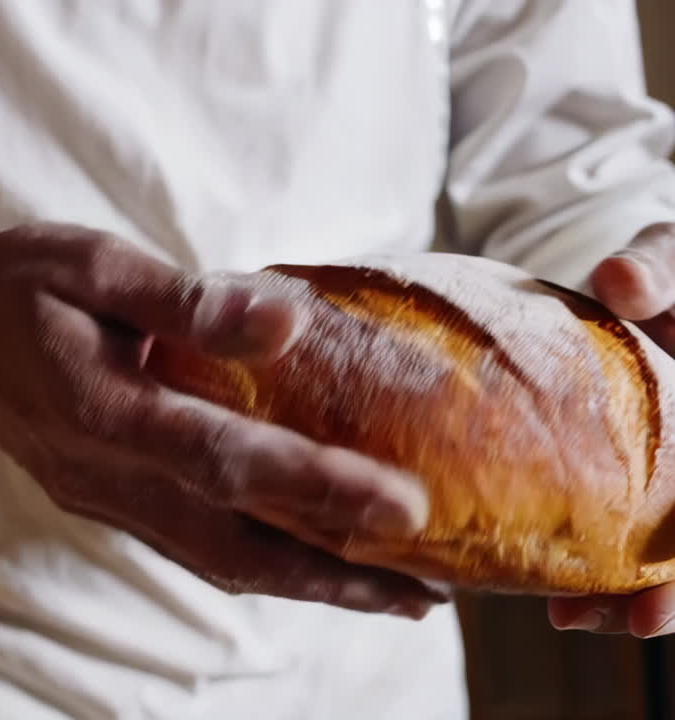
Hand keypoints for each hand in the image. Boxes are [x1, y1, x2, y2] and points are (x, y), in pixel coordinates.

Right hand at [0, 222, 443, 616]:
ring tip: (390, 593)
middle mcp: (106, 474)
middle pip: (233, 546)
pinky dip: (258, 563)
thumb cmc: (13, 284)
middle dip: (334, 575)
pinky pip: (191, 547)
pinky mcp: (101, 500)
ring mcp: (101, 498)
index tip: (407, 510)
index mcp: (104, 410)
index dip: (318, 488)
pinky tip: (304, 560)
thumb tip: (289, 320)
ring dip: (306, 584)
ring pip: (216, 561)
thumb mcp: (93, 265)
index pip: (227, 462)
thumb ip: (187, 300)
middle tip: (428, 591)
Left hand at [551, 222, 674, 637]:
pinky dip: (590, 566)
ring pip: (668, 557)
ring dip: (628, 594)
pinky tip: (545, 587)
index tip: (660, 596)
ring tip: (572, 618)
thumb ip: (658, 268)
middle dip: (674, 592)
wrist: (639, 284)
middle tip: (620, 622)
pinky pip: (616, 538)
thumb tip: (617, 278)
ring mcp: (670, 485)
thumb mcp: (674, 258)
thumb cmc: (665, 270)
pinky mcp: (628, 490)